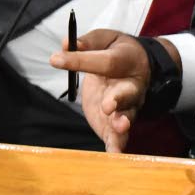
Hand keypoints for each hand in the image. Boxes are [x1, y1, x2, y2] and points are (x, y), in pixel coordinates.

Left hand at [50, 30, 176, 152]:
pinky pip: (119, 136)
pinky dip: (118, 145)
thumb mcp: (105, 39)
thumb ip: (87, 43)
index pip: (103, 61)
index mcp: (126, 60)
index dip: (80, 61)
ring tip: (120, 127)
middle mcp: (131, 85)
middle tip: (108, 106)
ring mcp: (127, 106)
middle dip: (119, 100)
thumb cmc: (116, 52)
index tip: (55, 59)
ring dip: (122, 122)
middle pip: (127, 92)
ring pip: (127, 115)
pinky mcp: (116, 123)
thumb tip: (66, 46)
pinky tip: (115, 155)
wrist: (140, 67)